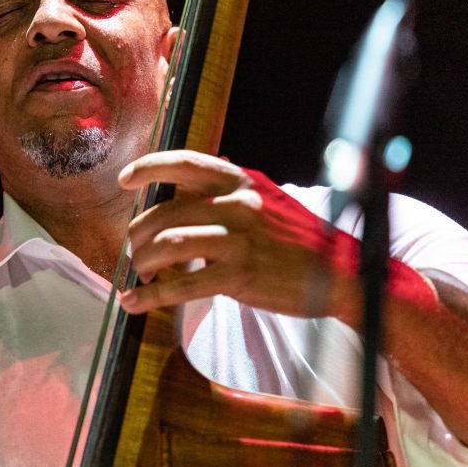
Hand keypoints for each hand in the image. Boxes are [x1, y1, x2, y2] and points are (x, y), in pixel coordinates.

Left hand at [116, 150, 360, 324]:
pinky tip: (134, 303)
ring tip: (137, 275)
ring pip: (167, 245)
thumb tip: (184, 191)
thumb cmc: (300, 240)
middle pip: (165, 212)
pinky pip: (181, 285)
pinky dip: (150, 297)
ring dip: (141, 263)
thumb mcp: (267, 200)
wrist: (342, 273)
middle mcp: (237, 204)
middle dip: (137, 234)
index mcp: (241, 181)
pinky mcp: (238, 276)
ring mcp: (237, 239)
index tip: (125, 178)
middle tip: (132, 251)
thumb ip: (229, 194)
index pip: (184, 163)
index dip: (148, 167)